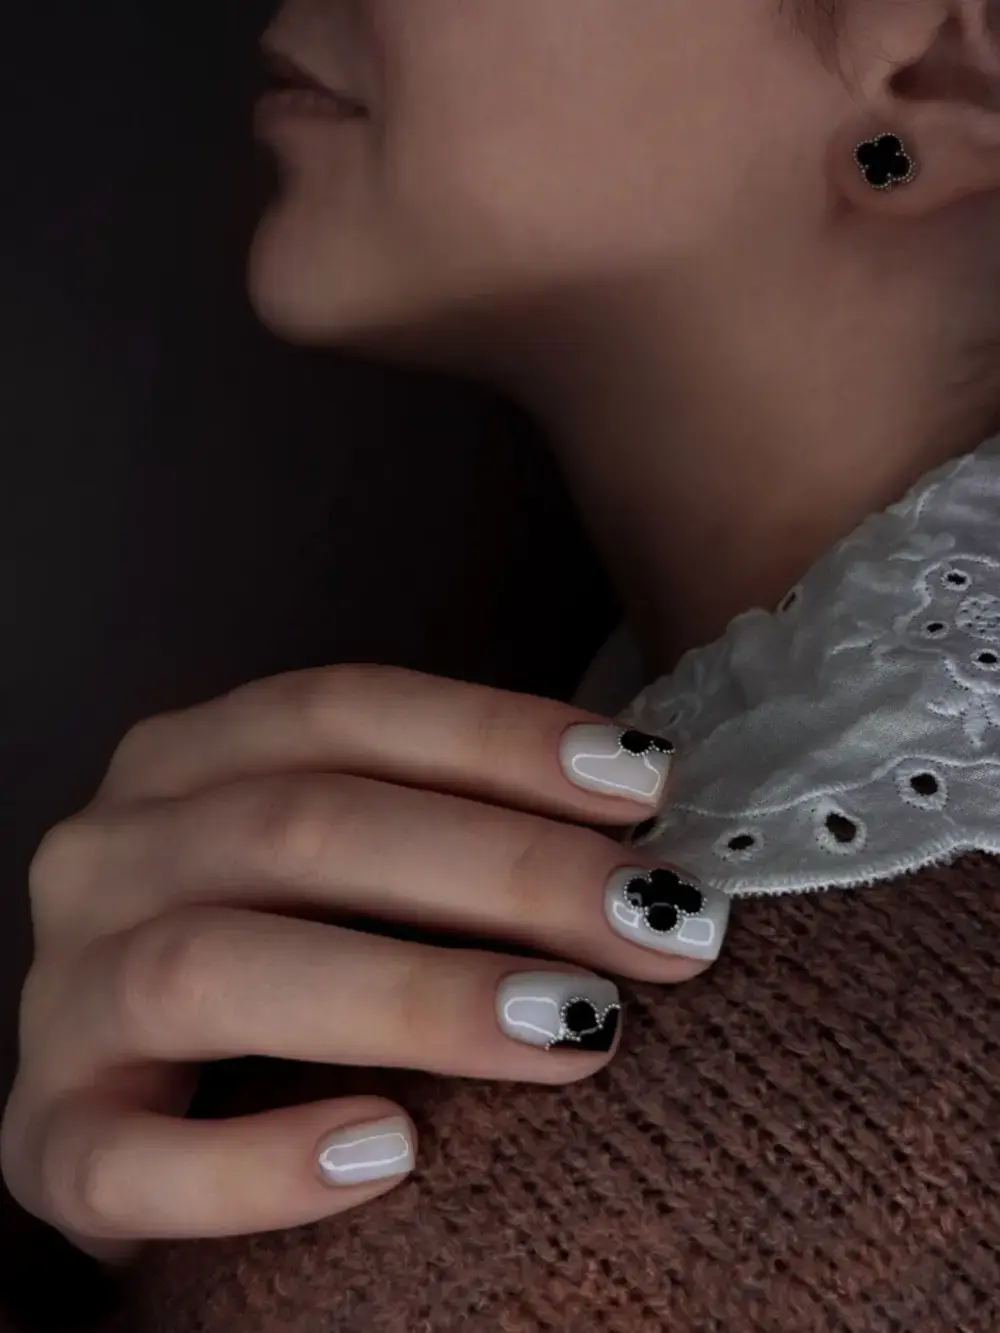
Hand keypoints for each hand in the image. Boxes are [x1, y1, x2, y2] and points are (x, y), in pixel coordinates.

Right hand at [1, 665, 728, 1260]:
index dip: (494, 736)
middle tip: (657, 925)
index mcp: (187, 760)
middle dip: (501, 869)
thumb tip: (644, 810)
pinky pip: (131, 1159)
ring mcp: (65, 996)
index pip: (340, 709)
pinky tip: (390, 1154)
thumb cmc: (292, 953)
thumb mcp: (350, 862)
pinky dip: (259, 1164)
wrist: (145, 1095)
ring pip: (214, 969)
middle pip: (301, 830)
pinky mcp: (49, 1141)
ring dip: (413, 995)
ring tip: (575, 1029)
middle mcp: (110, 855)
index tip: (645, 784)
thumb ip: (449, 822)